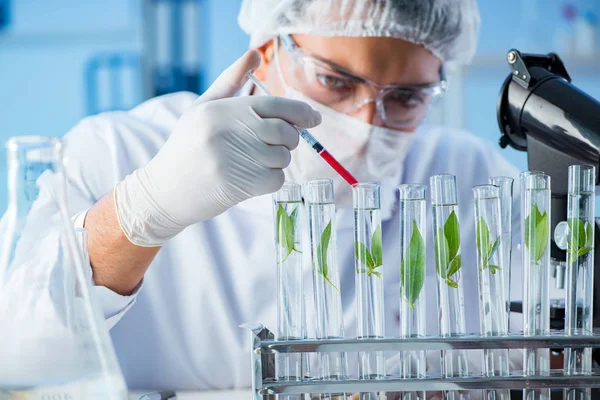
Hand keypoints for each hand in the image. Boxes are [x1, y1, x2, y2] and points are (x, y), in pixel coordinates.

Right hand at [115, 50, 320, 245]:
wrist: (165, 191)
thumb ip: (231, 80)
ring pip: (283, 157)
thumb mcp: (203, 108)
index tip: (314, 118)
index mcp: (221, 109)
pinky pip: (277, 179)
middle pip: (285, 132)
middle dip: (290, 138)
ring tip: (256, 161)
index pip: (275, 106)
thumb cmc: (188, 146)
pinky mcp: (240, 185)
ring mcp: (235, 160)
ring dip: (277, 161)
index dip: (301, 112)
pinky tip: (252, 177)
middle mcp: (228, 132)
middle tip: (281, 142)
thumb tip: (256, 54)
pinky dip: (271, 180)